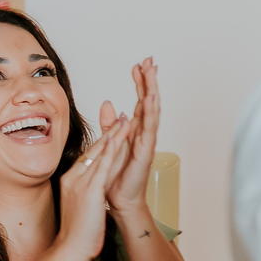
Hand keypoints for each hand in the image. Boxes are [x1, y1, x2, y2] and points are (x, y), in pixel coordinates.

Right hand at [55, 116, 131, 260]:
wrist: (71, 248)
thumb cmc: (77, 232)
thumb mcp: (79, 205)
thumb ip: (84, 191)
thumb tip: (93, 186)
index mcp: (70, 180)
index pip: (89, 156)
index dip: (102, 142)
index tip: (113, 130)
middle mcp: (73, 178)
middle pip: (94, 151)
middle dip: (109, 133)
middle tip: (122, 117)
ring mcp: (80, 183)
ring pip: (99, 155)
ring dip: (113, 136)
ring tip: (125, 121)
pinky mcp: (90, 191)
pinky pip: (102, 167)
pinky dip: (110, 152)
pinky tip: (118, 140)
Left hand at [100, 59, 158, 216]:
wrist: (121, 199)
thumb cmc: (118, 175)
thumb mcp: (111, 143)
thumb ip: (110, 124)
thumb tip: (108, 104)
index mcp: (136, 130)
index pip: (139, 101)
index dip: (140, 83)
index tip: (138, 64)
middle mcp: (144, 133)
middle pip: (148, 101)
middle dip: (150, 80)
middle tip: (150, 60)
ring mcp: (147, 141)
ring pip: (152, 111)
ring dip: (152, 90)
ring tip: (152, 72)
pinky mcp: (145, 151)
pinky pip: (149, 129)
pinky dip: (150, 113)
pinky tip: (150, 99)